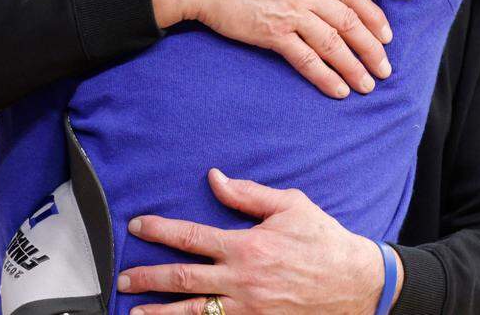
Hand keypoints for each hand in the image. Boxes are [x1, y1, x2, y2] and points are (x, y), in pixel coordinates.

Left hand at [116, 169, 402, 313]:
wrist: (355, 283)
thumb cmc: (323, 240)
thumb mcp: (290, 205)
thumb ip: (248, 194)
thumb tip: (216, 178)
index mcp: (247, 246)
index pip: (192, 237)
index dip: (161, 231)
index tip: (138, 226)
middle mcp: (241, 281)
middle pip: (183, 279)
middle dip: (148, 278)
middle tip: (123, 279)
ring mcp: (248, 309)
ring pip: (193, 313)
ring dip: (159, 314)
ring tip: (133, 314)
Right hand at [147, 0, 392, 97]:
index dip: (374, 17)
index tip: (386, 35)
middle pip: (350, 23)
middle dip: (371, 49)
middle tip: (385, 69)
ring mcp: (291, 14)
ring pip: (334, 44)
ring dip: (354, 67)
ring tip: (367, 85)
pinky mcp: (272, 34)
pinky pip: (306, 60)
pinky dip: (325, 77)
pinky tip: (338, 90)